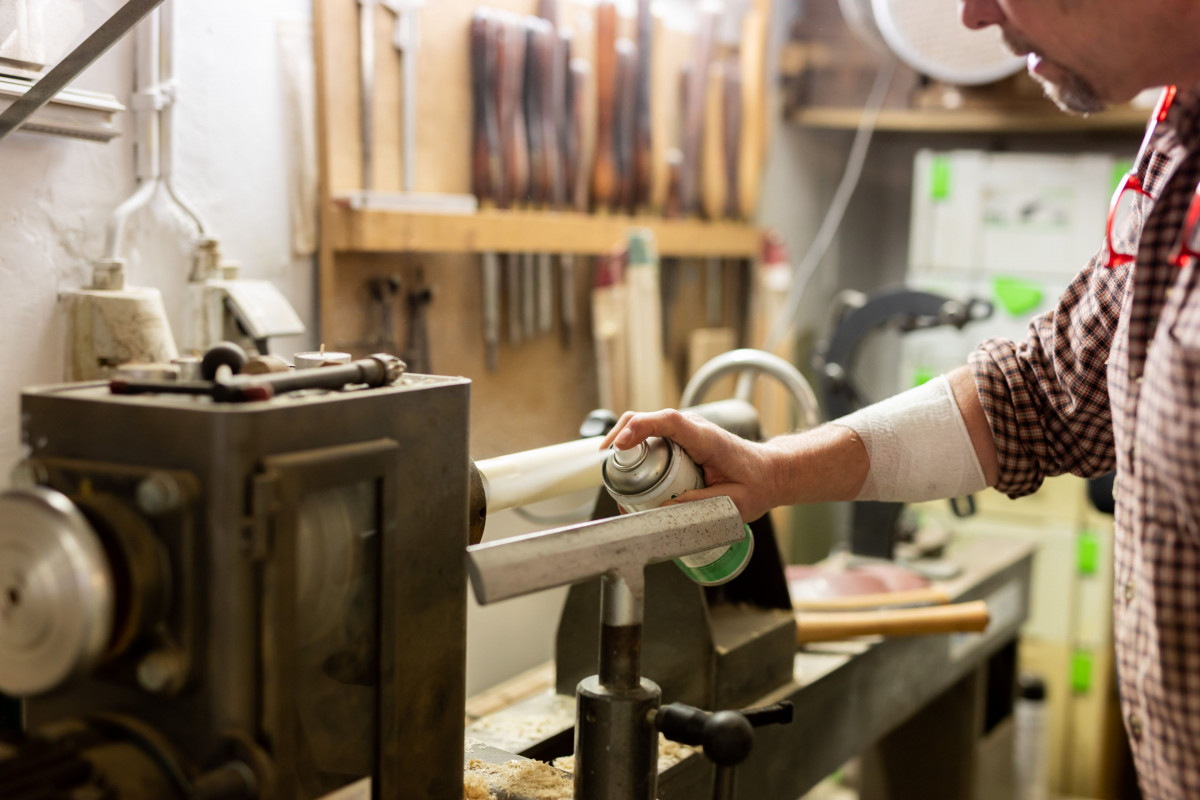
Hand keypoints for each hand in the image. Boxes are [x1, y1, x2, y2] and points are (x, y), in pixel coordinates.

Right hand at [599, 408, 781, 522]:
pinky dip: (633, 450)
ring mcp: (684, 432)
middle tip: (605, 466)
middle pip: (645, 419)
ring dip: (623, 445)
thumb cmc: (756, 483)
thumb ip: (705, 504)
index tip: (620, 446)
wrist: (769, 471)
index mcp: (706, 438)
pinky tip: (627, 473)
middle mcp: (692, 429)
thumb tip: (666, 507)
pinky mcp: (679, 441)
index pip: (668, 421)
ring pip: (643, 427)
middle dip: (619, 437)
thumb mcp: (736, 502)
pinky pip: (650, 438)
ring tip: (613, 476)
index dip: (640, 428)